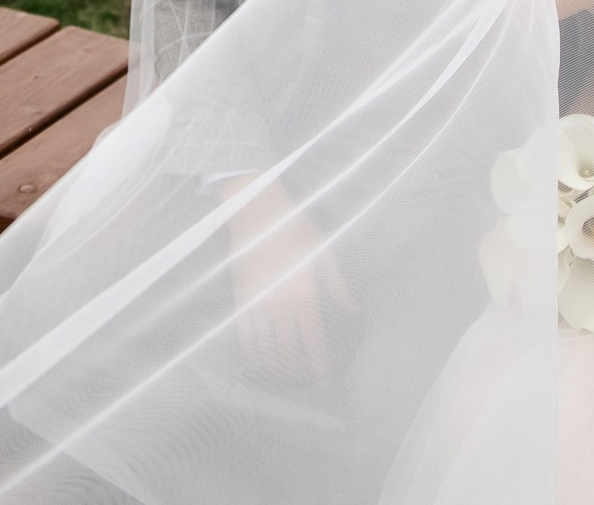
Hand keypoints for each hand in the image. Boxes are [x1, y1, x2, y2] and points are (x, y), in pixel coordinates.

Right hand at [226, 180, 350, 382]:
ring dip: (277, 367)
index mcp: (305, 294)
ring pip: (266, 348)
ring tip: (287, 379)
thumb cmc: (294, 227)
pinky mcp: (240, 299)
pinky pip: (245, 335)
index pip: (313, 341)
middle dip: (299, 371)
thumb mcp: (323, 253)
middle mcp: (280, 306)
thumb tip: (353, 310)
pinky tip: (258, 363)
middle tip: (308, 382)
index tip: (326, 380)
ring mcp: (257, 305)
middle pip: (289, 350)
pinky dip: (252, 353)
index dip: (320, 364)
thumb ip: (337, 286)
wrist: (255, 211)